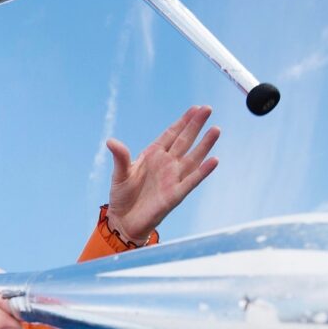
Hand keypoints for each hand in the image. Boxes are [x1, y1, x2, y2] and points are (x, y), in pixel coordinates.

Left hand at [106, 105, 219, 243]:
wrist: (124, 220)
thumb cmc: (122, 196)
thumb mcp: (120, 173)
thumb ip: (120, 157)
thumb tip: (111, 141)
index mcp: (153, 155)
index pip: (171, 134)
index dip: (183, 121)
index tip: (195, 108)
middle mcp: (166, 164)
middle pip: (184, 141)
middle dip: (195, 125)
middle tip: (208, 109)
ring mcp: (172, 178)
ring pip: (192, 157)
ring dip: (204, 144)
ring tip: (216, 129)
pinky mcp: (175, 194)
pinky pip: (192, 180)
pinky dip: (203, 171)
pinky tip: (214, 160)